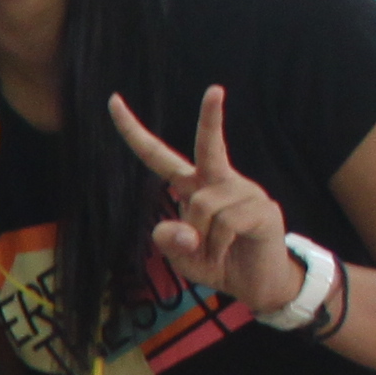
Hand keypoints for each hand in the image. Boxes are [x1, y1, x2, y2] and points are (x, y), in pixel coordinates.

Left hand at [108, 86, 294, 312]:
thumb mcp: (181, 257)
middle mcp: (220, 182)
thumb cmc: (218, 262)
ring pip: (203, 206)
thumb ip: (170, 242)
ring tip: (215, 251)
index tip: (113, 102)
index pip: (160, 157)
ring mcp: (244, 193)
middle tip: (215, 89)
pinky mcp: (262, 209)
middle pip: (208, 146)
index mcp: (194, 187)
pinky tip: (229, 251)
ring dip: (201, 239)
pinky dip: (217, 248)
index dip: (135, 134)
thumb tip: (184, 230)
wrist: (257, 284)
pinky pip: (224, 225)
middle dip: (211, 117)